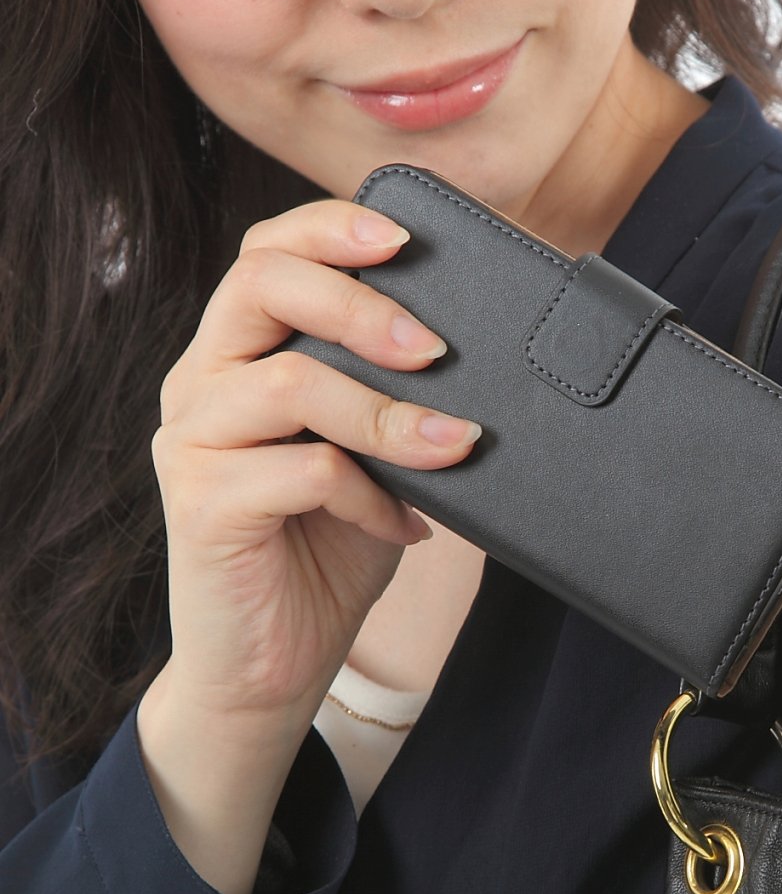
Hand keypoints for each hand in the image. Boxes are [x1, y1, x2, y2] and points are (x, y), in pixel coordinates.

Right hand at [150, 199, 478, 725]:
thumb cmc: (327, 550)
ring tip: (454, 446)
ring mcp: (191, 442)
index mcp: (238, 358)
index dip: (329, 229)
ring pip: (290, 383)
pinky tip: (402, 526)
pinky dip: (370, 494)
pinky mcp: (200, 505)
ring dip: (389, 414)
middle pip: (261, 286)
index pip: (265, 255)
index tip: (406, 237)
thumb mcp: (370, 459)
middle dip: (361, 304)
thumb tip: (480, 361)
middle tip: (436, 350)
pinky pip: (302, 471)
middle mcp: (201, 384)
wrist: (274, 664)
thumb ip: (391, 402)